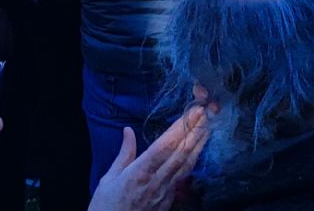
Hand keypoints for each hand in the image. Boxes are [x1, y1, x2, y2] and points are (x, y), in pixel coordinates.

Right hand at [87, 107, 207, 210]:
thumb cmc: (106, 207)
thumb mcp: (108, 179)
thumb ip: (124, 154)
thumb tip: (128, 131)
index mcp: (139, 173)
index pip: (165, 146)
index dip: (180, 128)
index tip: (192, 112)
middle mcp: (156, 182)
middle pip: (181, 153)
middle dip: (195, 131)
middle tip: (206, 112)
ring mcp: (164, 193)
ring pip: (186, 165)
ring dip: (198, 145)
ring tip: (208, 127)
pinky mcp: (168, 202)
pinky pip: (183, 178)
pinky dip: (192, 161)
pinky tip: (197, 152)